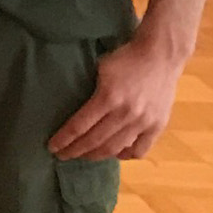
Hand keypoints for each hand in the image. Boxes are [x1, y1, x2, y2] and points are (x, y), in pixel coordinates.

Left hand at [49, 33, 187, 160]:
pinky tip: (114, 154)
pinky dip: (124, 155)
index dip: (64, 139)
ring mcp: (144, 122)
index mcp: (108, 97)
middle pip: (95, 141)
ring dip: (96, 156)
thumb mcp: (100, 68)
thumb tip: (71, 107)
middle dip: (75, 151)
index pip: (79, 126)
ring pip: (115, 149)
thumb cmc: (125, 58)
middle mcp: (126, 113)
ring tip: (83, 156)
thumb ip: (90, 90)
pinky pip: (140, 150)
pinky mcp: (158, 126)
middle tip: (63, 155)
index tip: (52, 147)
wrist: (161, 55)